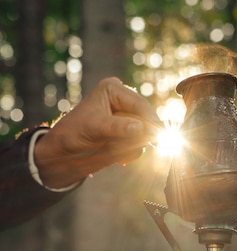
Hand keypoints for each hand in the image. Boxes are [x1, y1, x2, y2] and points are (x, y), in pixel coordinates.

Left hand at [34, 77, 161, 188]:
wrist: (64, 155)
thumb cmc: (73, 134)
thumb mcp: (94, 128)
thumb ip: (118, 128)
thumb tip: (141, 129)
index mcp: (114, 90)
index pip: (139, 104)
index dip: (150, 120)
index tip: (157, 135)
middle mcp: (123, 102)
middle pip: (147, 119)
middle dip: (141, 136)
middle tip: (129, 147)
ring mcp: (127, 120)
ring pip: (146, 134)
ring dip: (134, 146)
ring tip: (116, 152)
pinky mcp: (128, 136)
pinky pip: (141, 146)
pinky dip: (132, 153)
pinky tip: (118, 158)